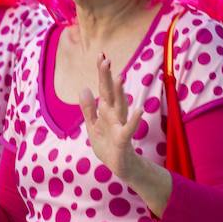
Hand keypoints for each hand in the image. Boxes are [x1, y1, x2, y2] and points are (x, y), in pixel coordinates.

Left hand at [78, 54, 143, 179]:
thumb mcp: (93, 126)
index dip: (101, 73)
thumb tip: (83, 89)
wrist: (119, 166)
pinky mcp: (123, 139)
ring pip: (119, 107)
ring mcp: (120, 125)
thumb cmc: (107, 144)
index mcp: (105, 111)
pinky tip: (139, 111)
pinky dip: (134, 120)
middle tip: (106, 59)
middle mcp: (114, 114)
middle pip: (110, 93)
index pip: (102, 88)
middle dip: (107, 77)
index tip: (101, 55)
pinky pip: (129, 129)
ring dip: (119, 93)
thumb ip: (88, 109)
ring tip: (119, 77)